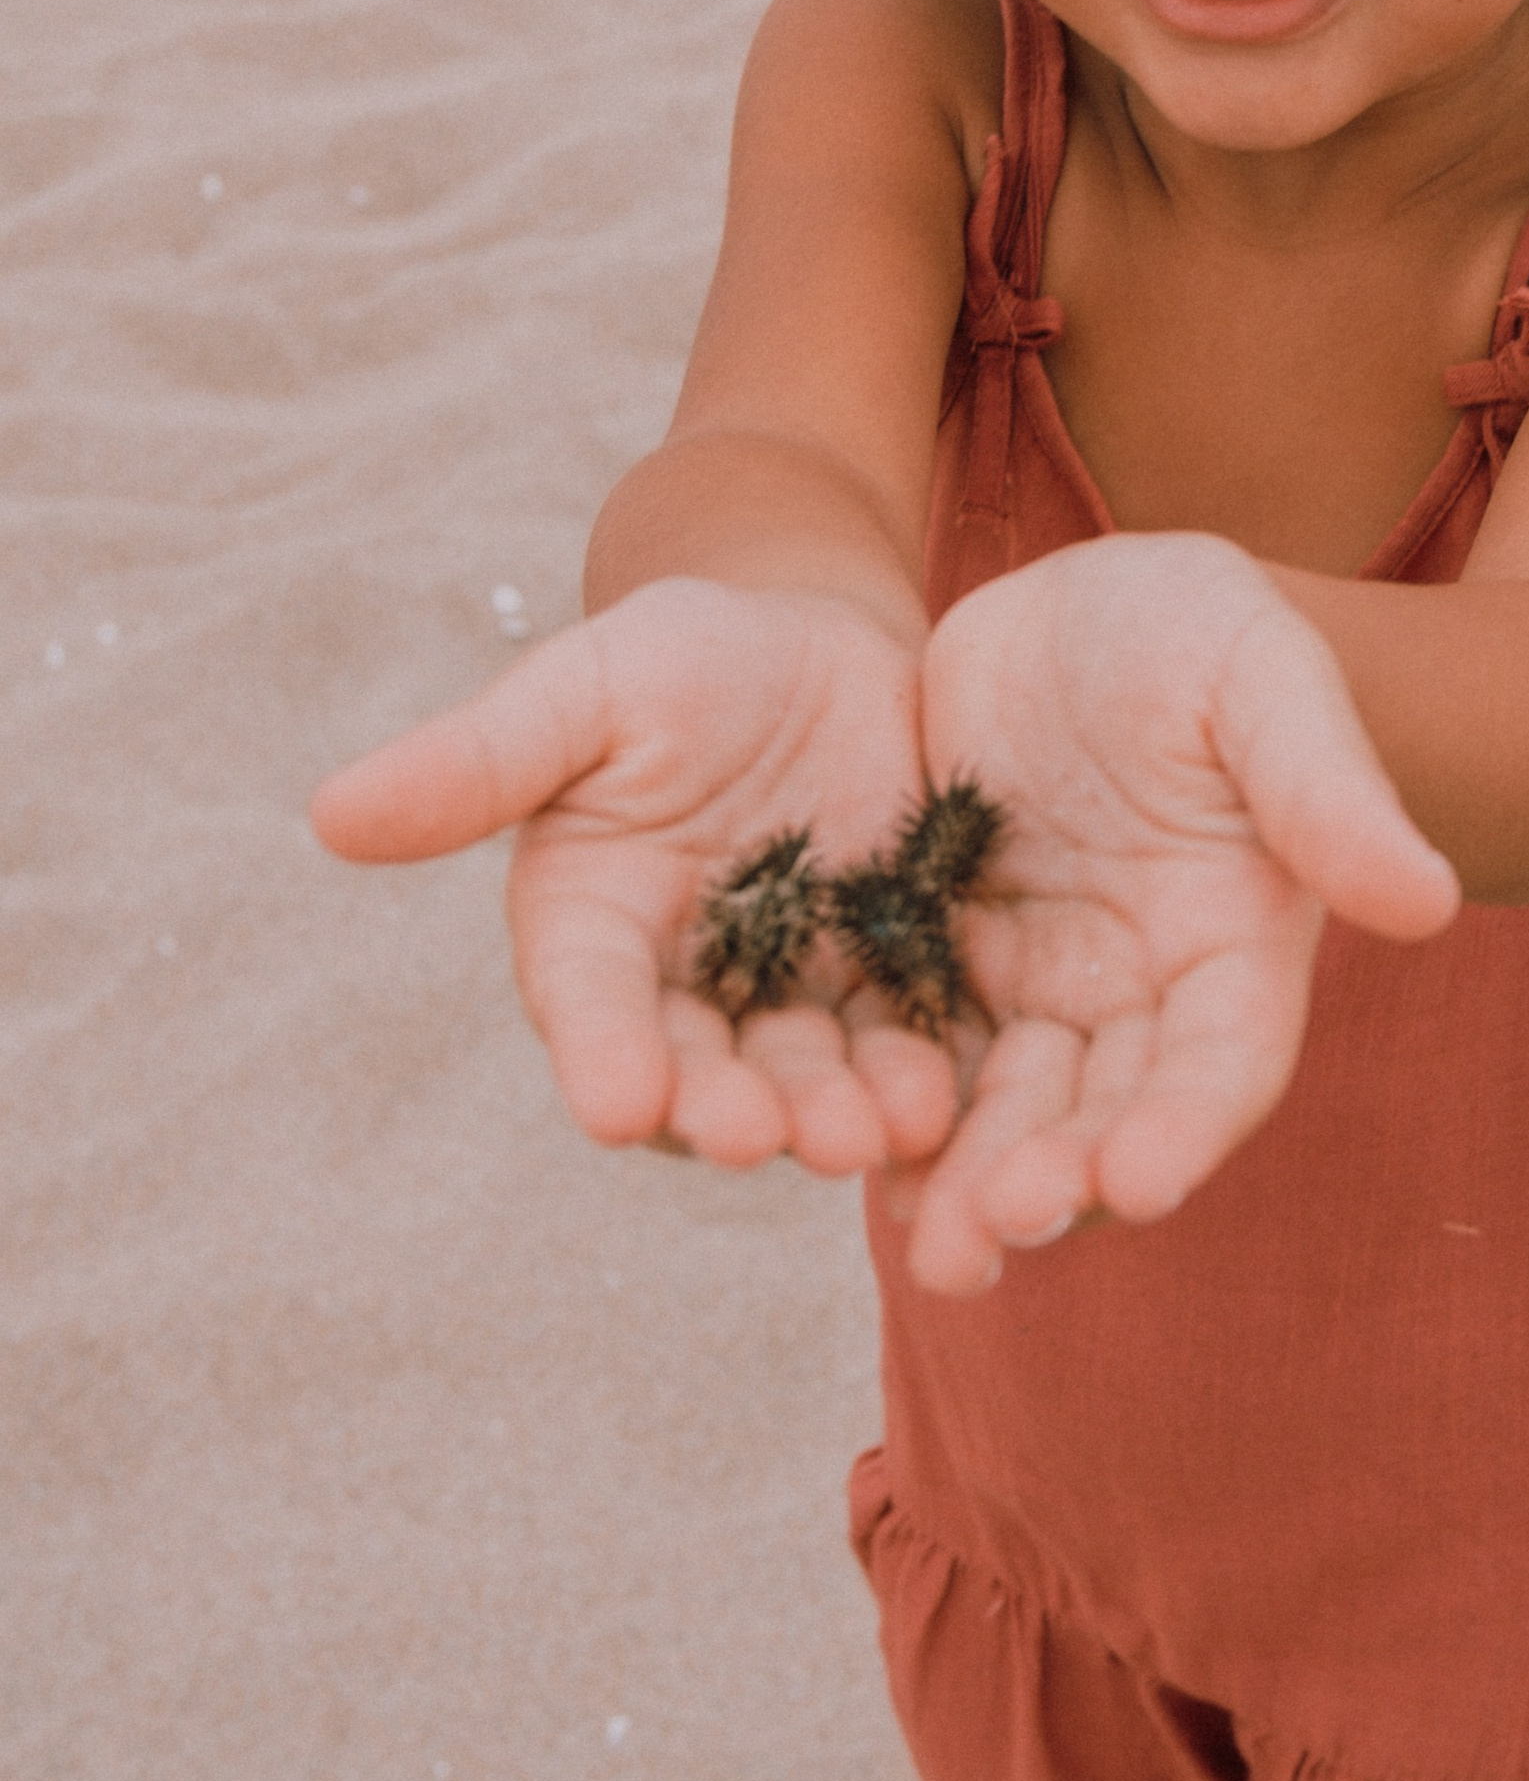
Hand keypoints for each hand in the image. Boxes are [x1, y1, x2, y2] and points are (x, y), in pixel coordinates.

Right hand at [309, 578, 957, 1173]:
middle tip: (763, 1140)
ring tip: (871, 1134)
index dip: (605, 1057)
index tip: (619, 1109)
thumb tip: (329, 814)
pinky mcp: (892, 979)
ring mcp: (794, 992)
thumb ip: (480, 761)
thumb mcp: (586, 689)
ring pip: (807, 1077)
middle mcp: (686, 986)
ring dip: (834, 1116)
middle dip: (731, 1111)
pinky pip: (906, 1043)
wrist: (820, 640)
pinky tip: (948, 1102)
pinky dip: (923, 1079)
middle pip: (701, 1072)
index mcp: (592, 927)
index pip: (589, 1006)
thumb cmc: (678, 657)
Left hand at [894, 534, 1458, 1292]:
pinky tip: (843, 1162)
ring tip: (929, 1250)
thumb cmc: (1199, 629)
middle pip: (1106, 1112)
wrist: (1079, 603)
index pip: (1224, 1059)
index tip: (1137, 1185)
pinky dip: (892, 1115)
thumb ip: (1329, 792)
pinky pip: (918, 1052)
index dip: (1185, 1124)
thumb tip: (1431, 902)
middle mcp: (1144, 990)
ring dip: (971, 1184)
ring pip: (1008, 1108)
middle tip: (991, 1233)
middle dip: (1055, 1179)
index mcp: (1236, 942)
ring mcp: (1044, 984)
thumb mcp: (1266, 681)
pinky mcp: (949, 960)